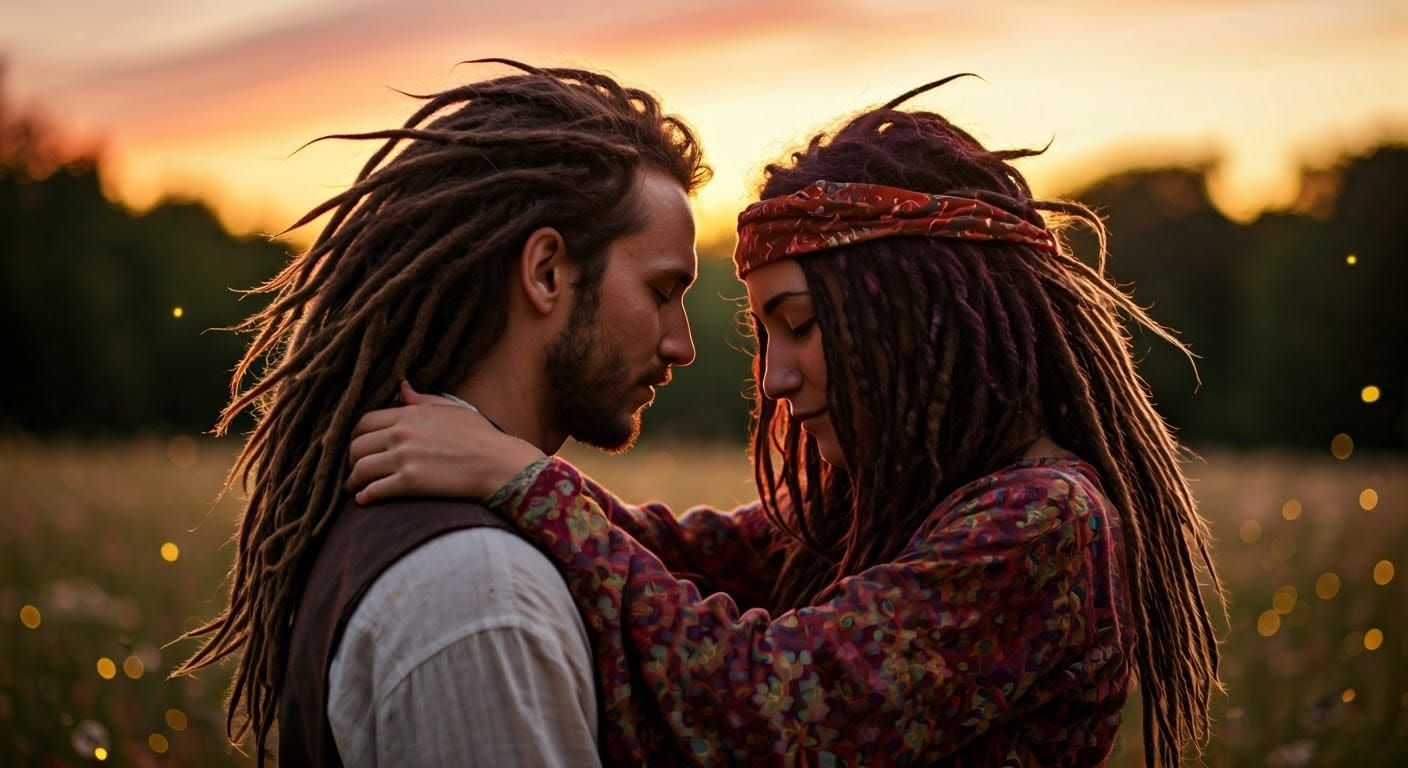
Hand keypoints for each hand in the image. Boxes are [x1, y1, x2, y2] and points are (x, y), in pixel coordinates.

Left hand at [347, 381, 545, 503]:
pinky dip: (365, 496)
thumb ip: (422, 399)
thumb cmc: (481, 436)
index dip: (357, 436)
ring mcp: (404, 458)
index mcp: (409, 415)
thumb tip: (402, 386)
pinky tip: (365, 500)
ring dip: (353, 480)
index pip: (365, 422)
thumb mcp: (451, 409)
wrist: (498, 463)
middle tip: (355, 469)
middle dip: (351, 459)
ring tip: (355, 488)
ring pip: (360, 468)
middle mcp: (401, 434)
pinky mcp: (409, 483)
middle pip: (357, 446)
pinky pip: (374, 490)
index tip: (360, 447)